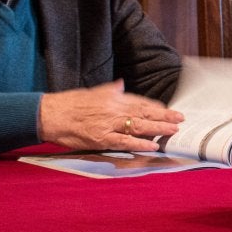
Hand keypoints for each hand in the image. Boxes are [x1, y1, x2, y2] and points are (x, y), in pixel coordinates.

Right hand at [38, 80, 183, 151]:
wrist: (50, 114)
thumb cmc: (70, 103)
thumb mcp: (94, 92)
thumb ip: (111, 90)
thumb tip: (122, 85)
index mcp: (113, 98)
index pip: (140, 101)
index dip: (156, 107)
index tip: (169, 110)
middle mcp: (114, 109)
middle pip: (144, 112)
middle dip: (164, 116)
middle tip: (181, 118)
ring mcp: (109, 124)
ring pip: (138, 126)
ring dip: (158, 128)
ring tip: (174, 130)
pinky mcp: (102, 138)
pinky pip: (124, 142)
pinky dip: (139, 144)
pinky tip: (153, 145)